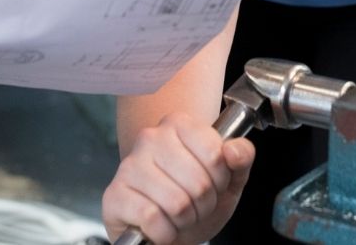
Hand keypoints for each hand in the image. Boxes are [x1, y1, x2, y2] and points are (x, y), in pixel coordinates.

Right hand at [102, 112, 255, 244]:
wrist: (171, 229)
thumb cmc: (197, 199)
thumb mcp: (229, 178)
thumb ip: (241, 157)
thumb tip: (234, 151)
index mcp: (179, 124)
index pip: (215, 154)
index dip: (221, 179)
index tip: (214, 183)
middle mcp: (150, 138)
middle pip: (198, 182)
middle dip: (204, 204)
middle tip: (196, 205)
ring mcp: (129, 166)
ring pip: (176, 202)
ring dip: (185, 220)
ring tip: (179, 216)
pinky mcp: (114, 195)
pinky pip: (151, 218)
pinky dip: (164, 232)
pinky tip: (161, 226)